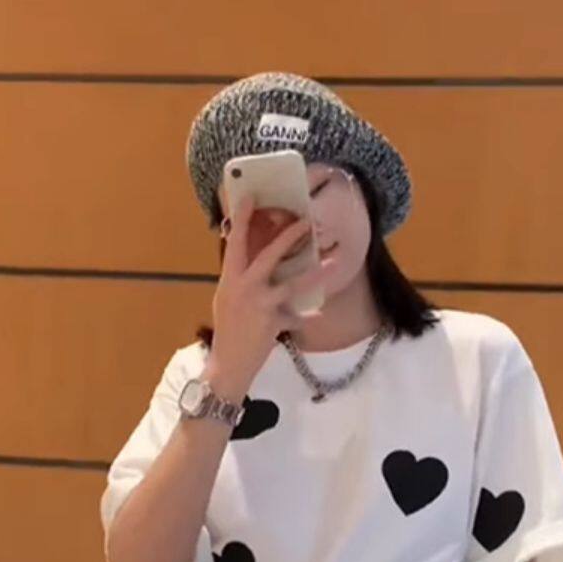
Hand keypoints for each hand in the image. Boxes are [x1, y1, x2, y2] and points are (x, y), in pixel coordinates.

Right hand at [206, 193, 326, 397]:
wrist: (228, 364)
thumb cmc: (228, 329)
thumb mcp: (228, 299)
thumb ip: (240, 279)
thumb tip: (254, 259)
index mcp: (230, 278)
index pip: (235, 243)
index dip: (241, 219)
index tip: (250, 197)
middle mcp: (244, 288)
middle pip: (270, 255)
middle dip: (290, 236)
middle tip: (308, 221)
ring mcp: (259, 305)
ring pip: (292, 284)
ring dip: (316, 273)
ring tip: (334, 262)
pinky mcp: (273, 323)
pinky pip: (296, 317)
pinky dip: (306, 317)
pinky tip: (318, 315)